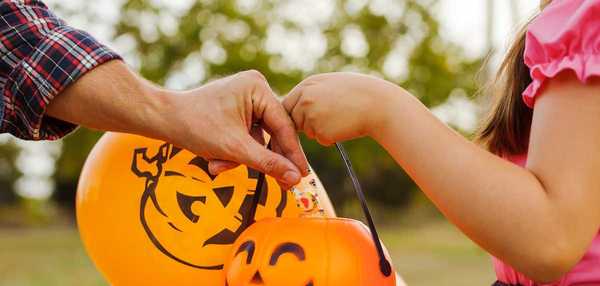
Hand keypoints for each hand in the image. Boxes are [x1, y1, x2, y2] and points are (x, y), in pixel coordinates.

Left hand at [162, 70, 307, 186]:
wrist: (162, 119)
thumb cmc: (195, 126)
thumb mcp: (235, 149)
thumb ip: (268, 164)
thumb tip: (295, 179)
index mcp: (257, 87)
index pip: (283, 126)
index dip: (293, 154)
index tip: (303, 176)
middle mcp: (255, 88)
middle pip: (273, 132)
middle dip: (263, 158)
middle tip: (283, 185)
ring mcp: (247, 97)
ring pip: (259, 137)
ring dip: (243, 157)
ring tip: (219, 165)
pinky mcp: (238, 108)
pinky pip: (248, 135)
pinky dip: (236, 151)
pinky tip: (216, 159)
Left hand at [283, 72, 399, 144]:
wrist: (378, 104)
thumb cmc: (360, 93)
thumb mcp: (332, 84)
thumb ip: (313, 93)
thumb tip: (300, 105)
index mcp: (307, 85)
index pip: (287, 104)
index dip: (295, 114)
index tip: (302, 120)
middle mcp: (305, 99)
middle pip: (294, 120)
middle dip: (306, 125)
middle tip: (328, 121)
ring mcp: (310, 115)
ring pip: (308, 132)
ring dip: (320, 131)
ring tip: (341, 119)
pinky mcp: (320, 131)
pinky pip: (321, 139)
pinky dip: (331, 138)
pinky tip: (345, 126)